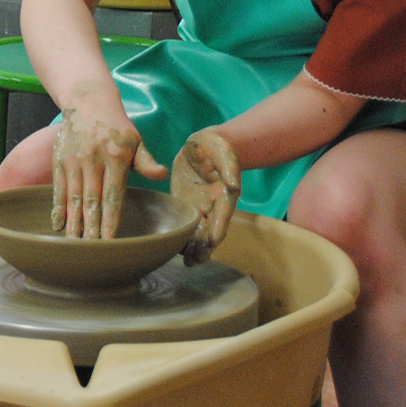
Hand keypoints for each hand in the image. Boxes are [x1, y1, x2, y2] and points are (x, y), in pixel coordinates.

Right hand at [52, 108, 167, 238]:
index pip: (113, 195)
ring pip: (74, 196)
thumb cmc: (117, 128)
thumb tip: (162, 175)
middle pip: (92, 199)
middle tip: (91, 249)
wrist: (88, 103)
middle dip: (91, 226)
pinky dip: (58, 207)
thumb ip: (146, 161)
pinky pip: (59, 188)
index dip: (110, 219)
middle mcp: (94, 159)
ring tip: (74, 243)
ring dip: (74, 221)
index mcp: (116, 158)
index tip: (109, 240)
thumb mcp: (135, 141)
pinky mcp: (60, 160)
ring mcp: (75, 160)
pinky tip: (58, 224)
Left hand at [170, 128, 240, 263]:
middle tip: (195, 261)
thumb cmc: (219, 149)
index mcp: (225, 198)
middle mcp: (213, 207)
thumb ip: (230, 171)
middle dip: (203, 247)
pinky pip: (183, 223)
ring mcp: (199, 207)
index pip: (222, 217)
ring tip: (186, 261)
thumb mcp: (225, 155)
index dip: (217, 230)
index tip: (212, 244)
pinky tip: (172, 248)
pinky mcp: (185, 203)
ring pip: (196, 231)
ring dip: (192, 247)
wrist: (204, 145)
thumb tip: (233, 187)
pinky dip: (180, 236)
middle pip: (209, 231)